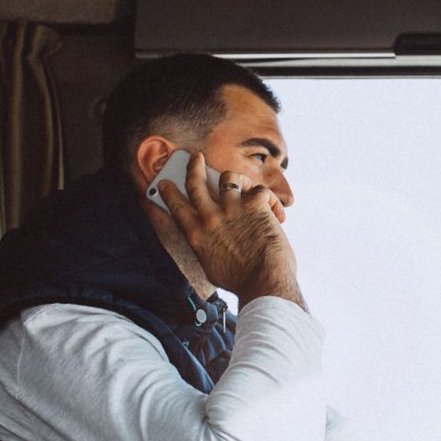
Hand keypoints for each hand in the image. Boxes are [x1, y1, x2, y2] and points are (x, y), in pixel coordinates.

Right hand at [156, 153, 301, 303]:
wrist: (263, 283)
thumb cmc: (240, 281)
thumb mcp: (210, 266)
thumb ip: (206, 246)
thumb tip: (208, 239)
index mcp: (196, 235)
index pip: (176, 207)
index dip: (169, 192)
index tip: (165, 183)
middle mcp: (210, 217)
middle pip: (196, 182)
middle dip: (194, 166)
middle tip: (195, 157)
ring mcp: (232, 208)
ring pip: (228, 177)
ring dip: (237, 179)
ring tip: (244, 185)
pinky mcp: (255, 204)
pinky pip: (259, 190)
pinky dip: (269, 200)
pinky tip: (275, 213)